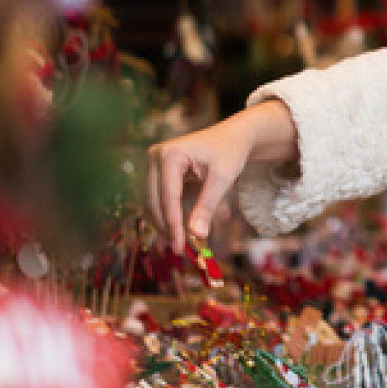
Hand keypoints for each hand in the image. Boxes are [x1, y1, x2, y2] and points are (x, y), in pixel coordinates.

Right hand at [146, 100, 297, 253]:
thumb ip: (207, 205)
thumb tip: (196, 235)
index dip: (173, 224)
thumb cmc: (230, 152)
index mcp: (170, 154)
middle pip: (155, 201)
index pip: (167, 197)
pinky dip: (167, 215)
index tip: (179, 246)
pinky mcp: (158, 172)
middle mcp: (156, 156)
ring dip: (163, 223)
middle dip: (166, 226)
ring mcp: (154, 163)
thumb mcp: (222, 178)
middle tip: (179, 250)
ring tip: (179, 243)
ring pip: (152, 202)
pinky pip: (158, 198)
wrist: (234, 137)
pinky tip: (177, 230)